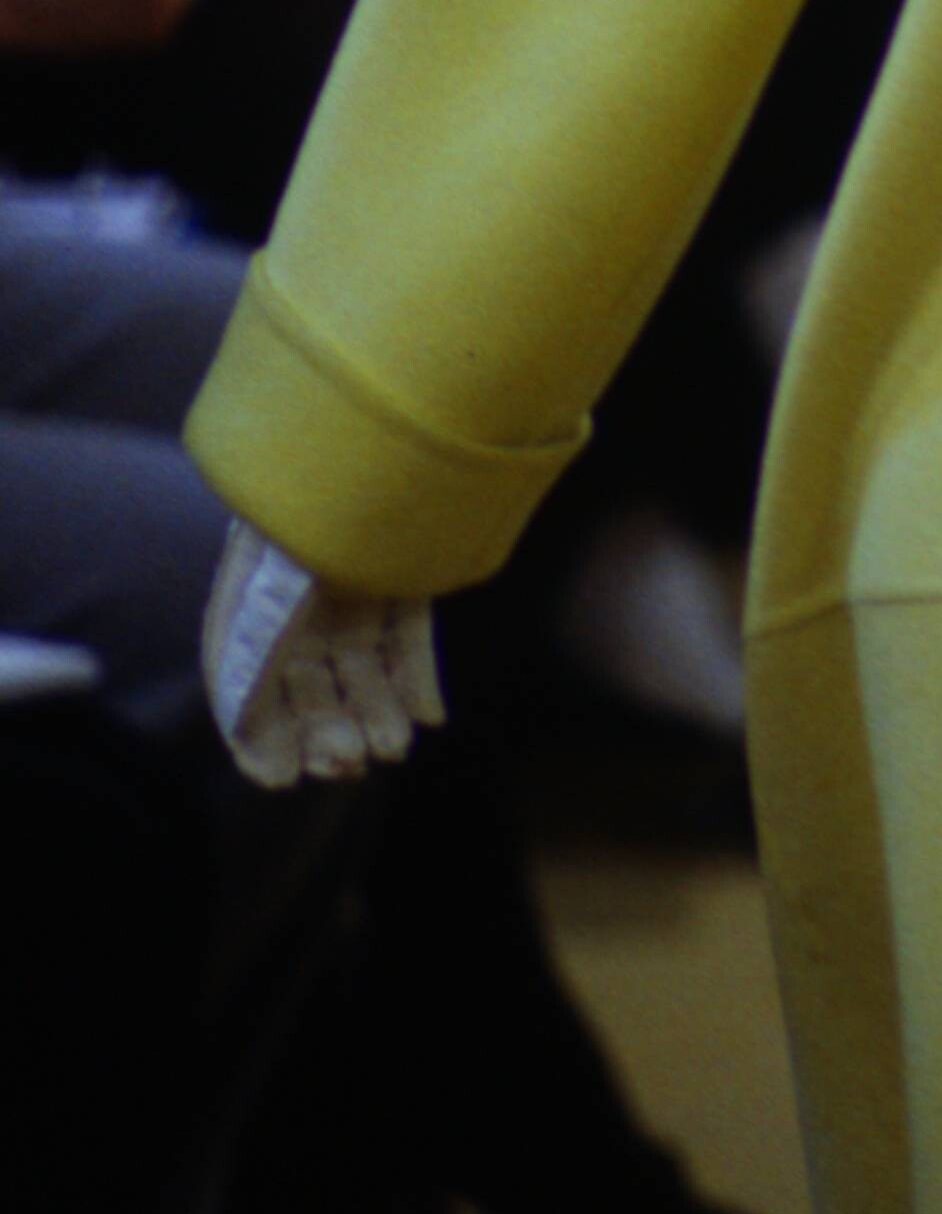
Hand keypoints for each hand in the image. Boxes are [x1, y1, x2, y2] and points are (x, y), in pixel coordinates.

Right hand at [203, 519, 445, 785]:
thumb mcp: (269, 591)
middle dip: (326, 729)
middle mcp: (302, 599)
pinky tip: (429, 716)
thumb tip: (240, 728)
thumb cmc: (307, 514)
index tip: (280, 777)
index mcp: (253, 602)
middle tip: (347, 763)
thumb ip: (248, 660)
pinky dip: (416, 679)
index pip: (249, 682)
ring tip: (392, 747)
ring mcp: (355, 586)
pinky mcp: (405, 577)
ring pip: (361, 668)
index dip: (260, 734)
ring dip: (375, 712)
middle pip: (310, 683)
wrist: (377, 436)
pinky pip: (407, 639)